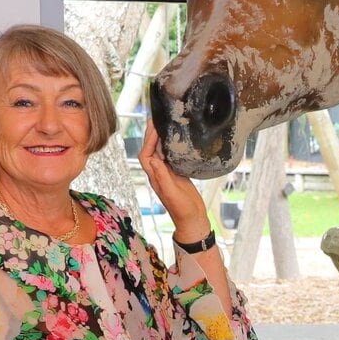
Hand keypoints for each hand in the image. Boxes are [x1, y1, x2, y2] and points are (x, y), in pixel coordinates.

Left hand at [138, 119, 212, 242]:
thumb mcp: (173, 194)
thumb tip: (153, 160)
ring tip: (164, 124)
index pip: (146, 155)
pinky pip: (170, 157)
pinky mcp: (177, 174)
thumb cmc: (183, 210)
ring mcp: (168, 174)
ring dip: (160, 139)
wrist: (193, 220)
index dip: (148, 141)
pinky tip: (176, 139)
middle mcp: (159, 174)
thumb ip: (163, 178)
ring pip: (160, 152)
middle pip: (151, 150)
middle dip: (151, 135)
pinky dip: (171, 147)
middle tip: (156, 119)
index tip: (154, 128)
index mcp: (155, 178)